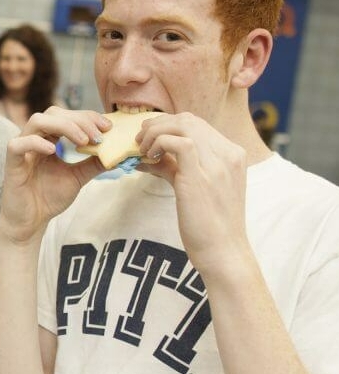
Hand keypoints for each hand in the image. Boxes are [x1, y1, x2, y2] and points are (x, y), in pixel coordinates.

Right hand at [0, 106, 107, 243]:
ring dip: (63, 126)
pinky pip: (18, 144)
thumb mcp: (78, 177)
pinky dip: (35, 142)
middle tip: (98, 136)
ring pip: (37, 121)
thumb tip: (116, 153)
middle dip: (79, 120)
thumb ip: (93, 163)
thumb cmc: (49, 197)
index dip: (87, 116)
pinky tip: (53, 151)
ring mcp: (22, 148)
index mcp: (49, 138)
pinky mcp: (11, 162)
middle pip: (54, 113)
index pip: (67, 115)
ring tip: (82, 141)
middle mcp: (35, 138)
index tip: (107, 126)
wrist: (31, 222)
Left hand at [135, 112, 248, 274]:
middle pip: (188, 119)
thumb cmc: (209, 225)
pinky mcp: (201, 176)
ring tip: (143, 149)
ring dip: (156, 132)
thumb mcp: (194, 187)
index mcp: (232, 154)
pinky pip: (178, 142)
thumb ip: (174, 167)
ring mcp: (217, 164)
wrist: (224, 253)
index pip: (196, 123)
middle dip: (159, 124)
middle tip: (141, 139)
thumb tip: (145, 157)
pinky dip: (159, 143)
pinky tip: (150, 158)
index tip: (151, 137)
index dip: (168, 125)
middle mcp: (228, 154)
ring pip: (183, 124)